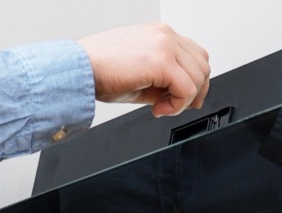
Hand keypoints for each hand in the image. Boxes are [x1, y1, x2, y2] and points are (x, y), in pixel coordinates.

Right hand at [77, 23, 209, 117]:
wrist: (79, 69)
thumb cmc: (99, 70)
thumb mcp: (140, 74)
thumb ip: (164, 81)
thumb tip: (181, 98)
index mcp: (160, 35)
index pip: (195, 56)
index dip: (195, 82)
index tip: (183, 100)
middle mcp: (165, 35)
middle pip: (202, 66)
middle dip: (194, 92)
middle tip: (173, 106)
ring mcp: (165, 45)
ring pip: (198, 78)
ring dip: (183, 101)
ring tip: (160, 107)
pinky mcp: (162, 61)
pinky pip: (187, 89)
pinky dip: (176, 106)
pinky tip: (158, 109)